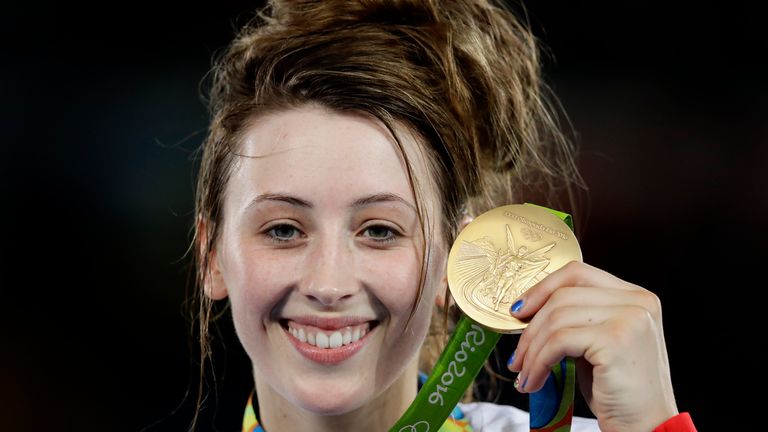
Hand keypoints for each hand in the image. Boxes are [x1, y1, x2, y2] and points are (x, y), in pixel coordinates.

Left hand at [506, 261, 678, 431]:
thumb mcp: (597, 344)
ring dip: (531, 350)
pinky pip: (559, 342)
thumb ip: (576, 319)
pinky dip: (539, 362)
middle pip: (562, 295)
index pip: (577, 273)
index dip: (542, 288)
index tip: (519, 311)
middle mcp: (638, 301)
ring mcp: (630, 317)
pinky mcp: (616, 339)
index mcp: (635, 296)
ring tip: (524, 374)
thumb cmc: (619, 391)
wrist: (648, 428)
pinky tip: (534, 381)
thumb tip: (527, 309)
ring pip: (556, 319)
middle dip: (530, 327)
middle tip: (516, 356)